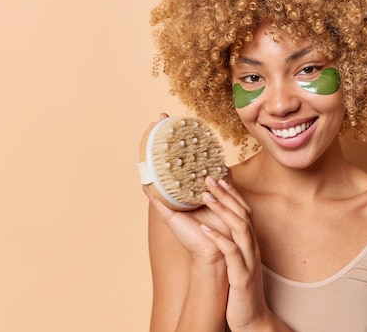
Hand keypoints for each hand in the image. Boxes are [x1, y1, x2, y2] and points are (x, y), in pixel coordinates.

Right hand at [142, 112, 232, 263]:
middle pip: (165, 161)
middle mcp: (177, 192)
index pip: (179, 159)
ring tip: (150, 135)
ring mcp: (170, 201)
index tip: (169, 117)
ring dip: (152, 155)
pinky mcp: (168, 214)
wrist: (219, 249)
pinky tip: (144, 172)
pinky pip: (154, 197)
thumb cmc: (221, 224)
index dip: (175, 139)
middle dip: (161, 139)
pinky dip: (149, 185)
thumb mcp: (222, 195)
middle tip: (159, 118)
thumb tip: (221, 164)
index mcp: (189, 187)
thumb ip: (221, 180)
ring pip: (158, 175)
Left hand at [200, 177, 272, 329]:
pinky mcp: (242, 276)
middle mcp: (252, 249)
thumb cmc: (241, 291)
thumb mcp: (237, 264)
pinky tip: (205, 228)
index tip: (220, 177)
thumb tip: (217, 231)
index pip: (244, 212)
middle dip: (226, 194)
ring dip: (223, 209)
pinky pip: (232, 253)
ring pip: (240, 228)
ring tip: (206, 195)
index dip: (233, 194)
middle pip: (243, 214)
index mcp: (250, 245)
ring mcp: (248, 261)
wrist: (253, 320)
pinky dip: (219, 238)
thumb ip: (232, 246)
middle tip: (209, 177)